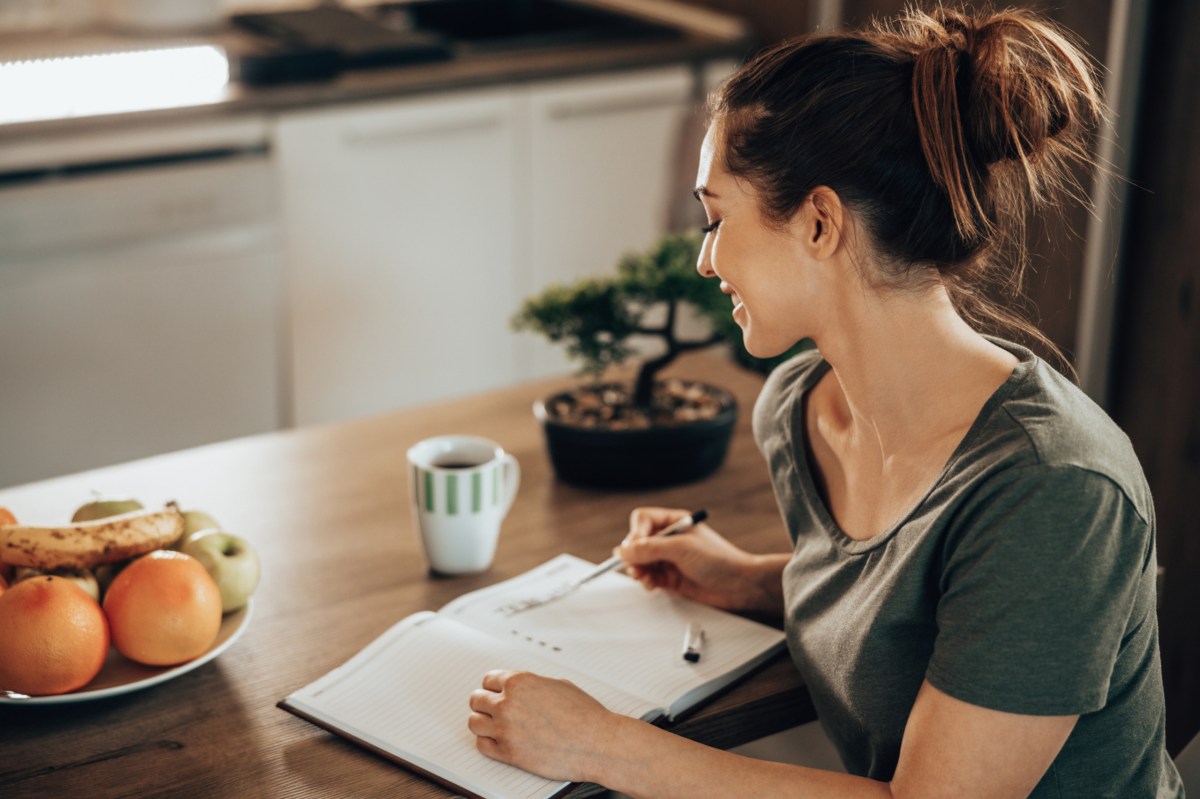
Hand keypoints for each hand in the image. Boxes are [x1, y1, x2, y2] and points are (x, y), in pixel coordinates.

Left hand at [468, 670, 621, 782]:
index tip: (495, 694)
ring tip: (493, 726)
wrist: (596, 742)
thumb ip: (533, 685)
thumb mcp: (558, 685)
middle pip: (476, 700)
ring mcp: (505, 728)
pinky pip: (482, 745)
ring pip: (474, 723)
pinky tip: (498, 741)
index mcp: (520, 682)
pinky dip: (488, 743)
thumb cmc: (584, 714)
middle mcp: (508, 703)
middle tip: (491, 710)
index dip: (493, 688)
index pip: (488, 680)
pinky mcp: (508, 753)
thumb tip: (523, 689)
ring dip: (483, 723)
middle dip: (485, 704)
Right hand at [618, 507, 784, 612]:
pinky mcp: (670, 577)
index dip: (636, 534)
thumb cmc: (719, 560)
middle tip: (637, 567)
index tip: (635, 549)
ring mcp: (669, 558)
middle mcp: (670, 539)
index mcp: (675, 522)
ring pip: (640, 561)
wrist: (739, 585)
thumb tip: (622, 551)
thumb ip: (650, 548)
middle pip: (637, 542)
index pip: (643, 520)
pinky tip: (652, 585)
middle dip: (635, 555)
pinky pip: (649, 576)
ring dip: (639, 570)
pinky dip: (646, 581)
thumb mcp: (682, 549)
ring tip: (646, 579)